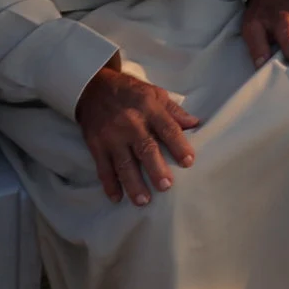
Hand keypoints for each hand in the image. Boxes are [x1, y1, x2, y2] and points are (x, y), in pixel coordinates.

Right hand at [73, 62, 200, 204]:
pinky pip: (102, 167)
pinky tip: (116, 197)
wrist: (93, 87)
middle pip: (145, 148)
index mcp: (149, 108)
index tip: (189, 161)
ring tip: (143, 200)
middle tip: (166, 186)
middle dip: (155, 168)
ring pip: (123, 163)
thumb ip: (174, 111)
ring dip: (133, 183)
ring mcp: (111, 136)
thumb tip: (195, 124)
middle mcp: (130, 123)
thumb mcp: (154, 93)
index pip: (167, 128)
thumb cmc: (130, 92)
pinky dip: (109, 184)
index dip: (179, 145)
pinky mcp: (96, 145)